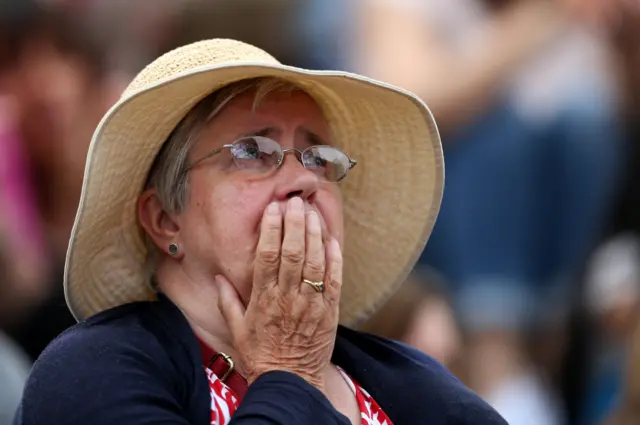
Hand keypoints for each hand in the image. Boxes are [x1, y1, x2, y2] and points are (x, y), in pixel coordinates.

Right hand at [217, 196, 341, 391]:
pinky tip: (332, 239)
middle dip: (295, 223)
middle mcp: (289, 297)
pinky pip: (335, 279)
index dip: (271, 229)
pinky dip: (335, 258)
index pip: (268, 256)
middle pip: (293, 252)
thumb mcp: (237, 330)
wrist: (291, 382)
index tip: (274, 209)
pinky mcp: (329, 311)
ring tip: (313, 212)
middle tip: (296, 202)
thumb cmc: (261, 355)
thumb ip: (227, 301)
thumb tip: (218, 277)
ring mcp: (311, 303)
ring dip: (315, 234)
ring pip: (315, 261)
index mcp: (264, 299)